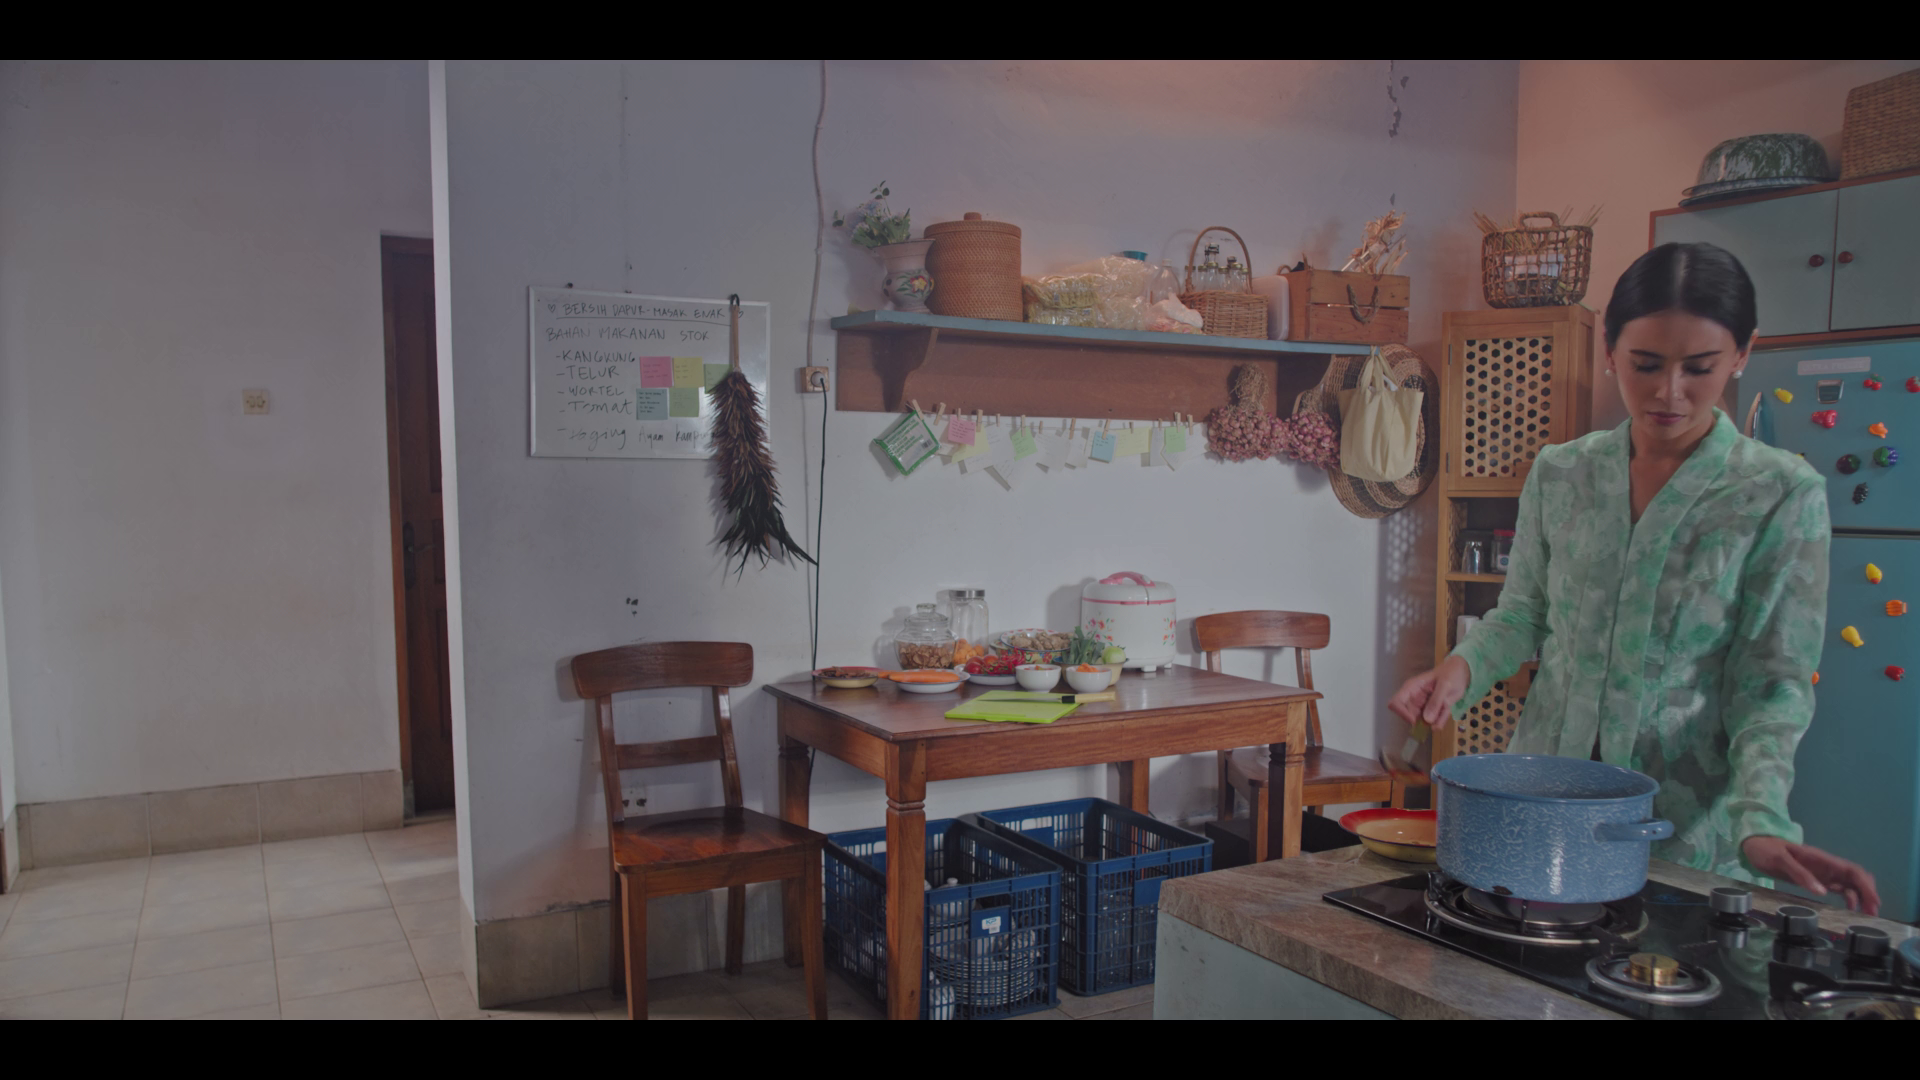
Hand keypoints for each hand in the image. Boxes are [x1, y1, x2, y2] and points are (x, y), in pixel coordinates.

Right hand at [1388, 655, 1470, 730]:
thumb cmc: (1450, 673)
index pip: (1395, 703)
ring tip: (1445, 709)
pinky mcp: (1432, 711)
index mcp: (1411, 688)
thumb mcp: (1445, 685)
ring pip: (1422, 722)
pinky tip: (1447, 711)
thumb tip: (1426, 720)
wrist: (1461, 673)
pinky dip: (1440, 721)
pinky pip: (1433, 722)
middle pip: (1407, 716)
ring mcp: (1422, 706)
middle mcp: (1414, 698)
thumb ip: (1436, 701)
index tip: (1415, 720)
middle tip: (1436, 716)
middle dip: (1421, 721)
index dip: (1401, 713)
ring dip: (1434, 721)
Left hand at [1742, 836, 1880, 914]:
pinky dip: (1849, 898)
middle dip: (1868, 894)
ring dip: (1861, 898)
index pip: (1852, 871)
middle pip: (1857, 878)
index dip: (1866, 886)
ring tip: (1866, 915)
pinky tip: (1850, 908)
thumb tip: (1823, 892)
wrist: (1754, 846)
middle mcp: (1826, 866)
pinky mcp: (1816, 879)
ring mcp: (1822, 873)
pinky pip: (1839, 888)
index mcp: (1822, 859)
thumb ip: (1801, 874)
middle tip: (1873, 913)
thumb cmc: (1767, 849)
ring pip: (1851, 884)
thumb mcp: (1781, 860)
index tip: (1874, 902)